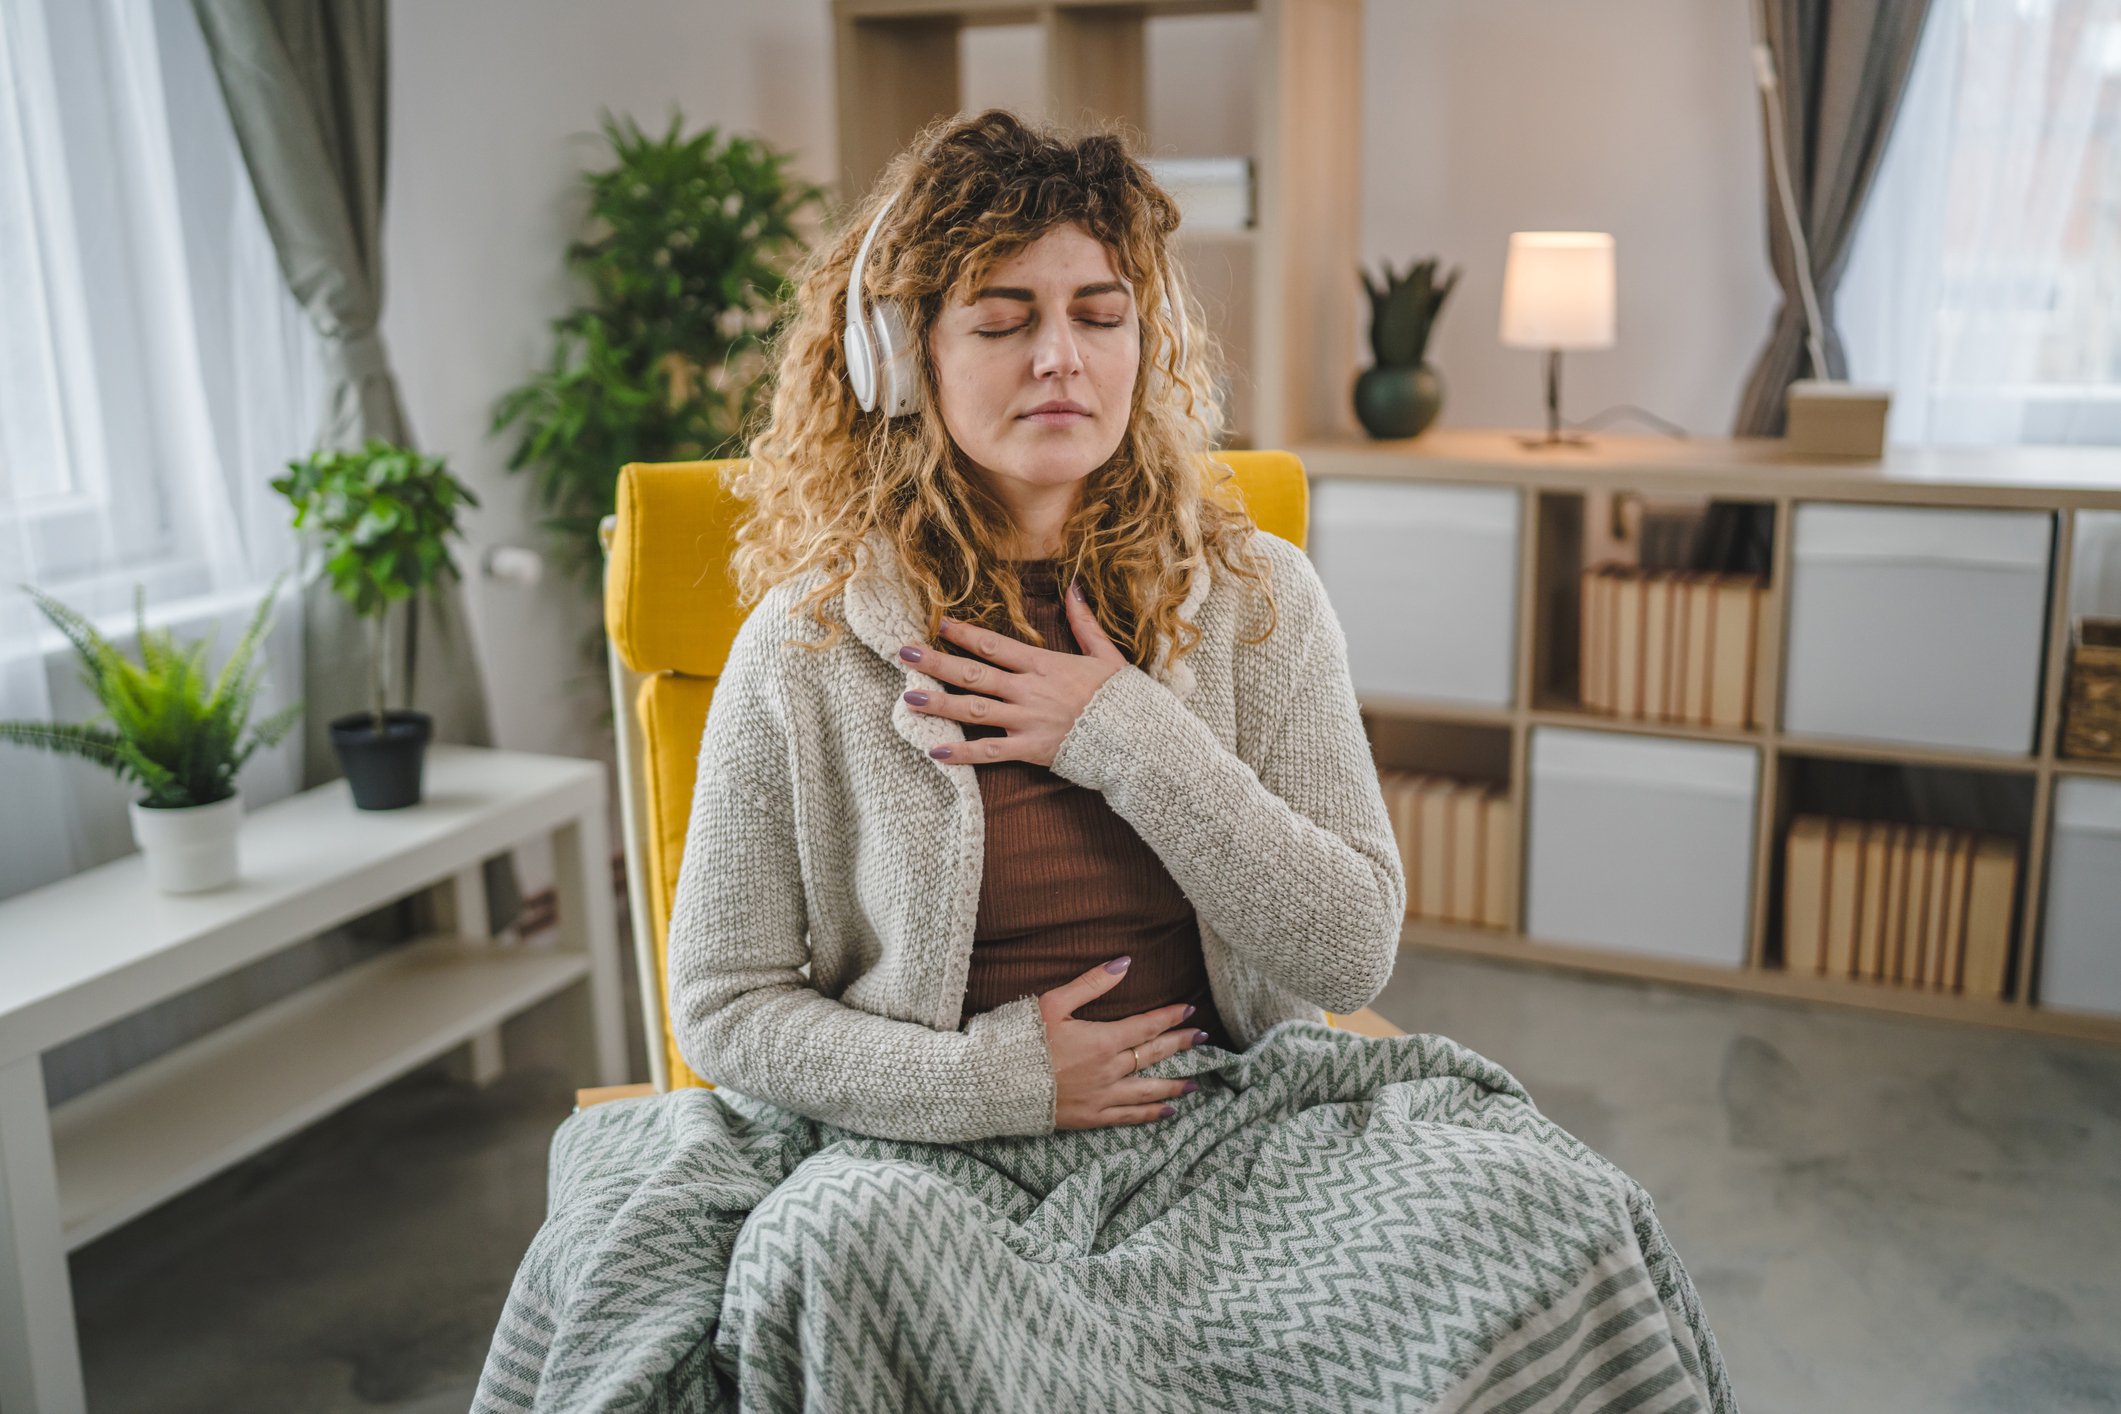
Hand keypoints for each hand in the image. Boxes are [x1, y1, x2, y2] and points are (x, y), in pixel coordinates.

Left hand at [897, 578, 1126, 767]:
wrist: (1136, 738)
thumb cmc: (1122, 697)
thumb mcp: (1106, 654)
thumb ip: (1084, 622)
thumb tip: (1074, 586)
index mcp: (1044, 665)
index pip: (995, 645)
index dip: (964, 633)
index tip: (939, 623)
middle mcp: (1028, 690)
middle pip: (974, 673)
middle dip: (936, 662)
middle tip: (903, 654)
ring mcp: (1026, 720)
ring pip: (973, 710)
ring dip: (938, 704)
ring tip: (908, 699)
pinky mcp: (1030, 749)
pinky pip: (989, 751)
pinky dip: (961, 753)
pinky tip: (934, 751)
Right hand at [1038, 957, 1210, 1129]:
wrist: (994, 1083)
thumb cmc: (1022, 1039)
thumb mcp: (1053, 1002)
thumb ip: (1092, 983)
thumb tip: (1125, 962)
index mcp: (1101, 1041)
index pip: (1146, 1026)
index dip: (1170, 1017)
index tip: (1189, 1010)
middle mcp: (1108, 1071)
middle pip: (1153, 1055)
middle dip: (1180, 1045)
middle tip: (1202, 1039)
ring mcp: (1100, 1097)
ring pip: (1147, 1091)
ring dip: (1173, 1084)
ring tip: (1195, 1081)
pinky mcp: (1089, 1117)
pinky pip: (1128, 1117)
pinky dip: (1150, 1114)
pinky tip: (1167, 1112)